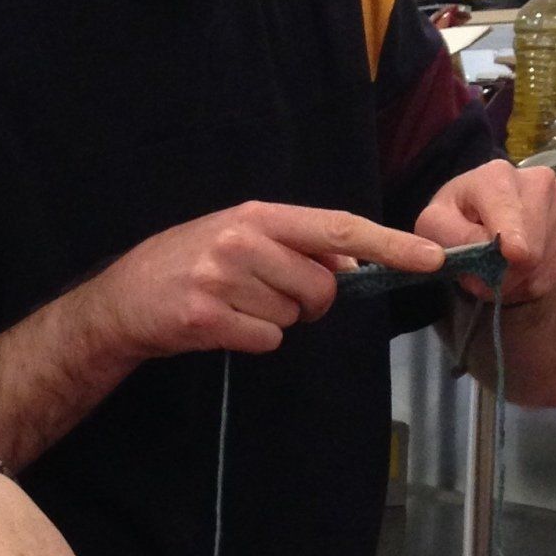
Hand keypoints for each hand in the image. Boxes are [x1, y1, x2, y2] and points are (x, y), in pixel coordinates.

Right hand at [84, 200, 444, 357]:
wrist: (123, 299)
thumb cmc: (188, 264)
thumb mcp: (241, 238)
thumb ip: (295, 246)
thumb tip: (352, 266)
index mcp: (258, 215)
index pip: (339, 228)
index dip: (390, 244)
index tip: (431, 258)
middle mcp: (243, 240)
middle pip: (322, 286)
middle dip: (308, 303)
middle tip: (269, 297)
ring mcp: (222, 278)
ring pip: (293, 317)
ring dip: (273, 320)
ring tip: (234, 306)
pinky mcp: (208, 318)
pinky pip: (266, 339)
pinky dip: (252, 340)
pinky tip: (222, 326)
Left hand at [416, 161, 555, 304]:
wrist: (483, 219)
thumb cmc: (456, 219)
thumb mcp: (435, 225)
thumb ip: (452, 237)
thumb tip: (488, 257)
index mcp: (496, 175)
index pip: (507, 209)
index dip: (512, 233)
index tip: (514, 253)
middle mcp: (538, 180)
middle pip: (531, 243)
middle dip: (505, 272)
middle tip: (485, 276)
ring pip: (546, 259)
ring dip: (520, 279)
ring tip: (501, 270)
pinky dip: (539, 280)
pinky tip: (523, 271)